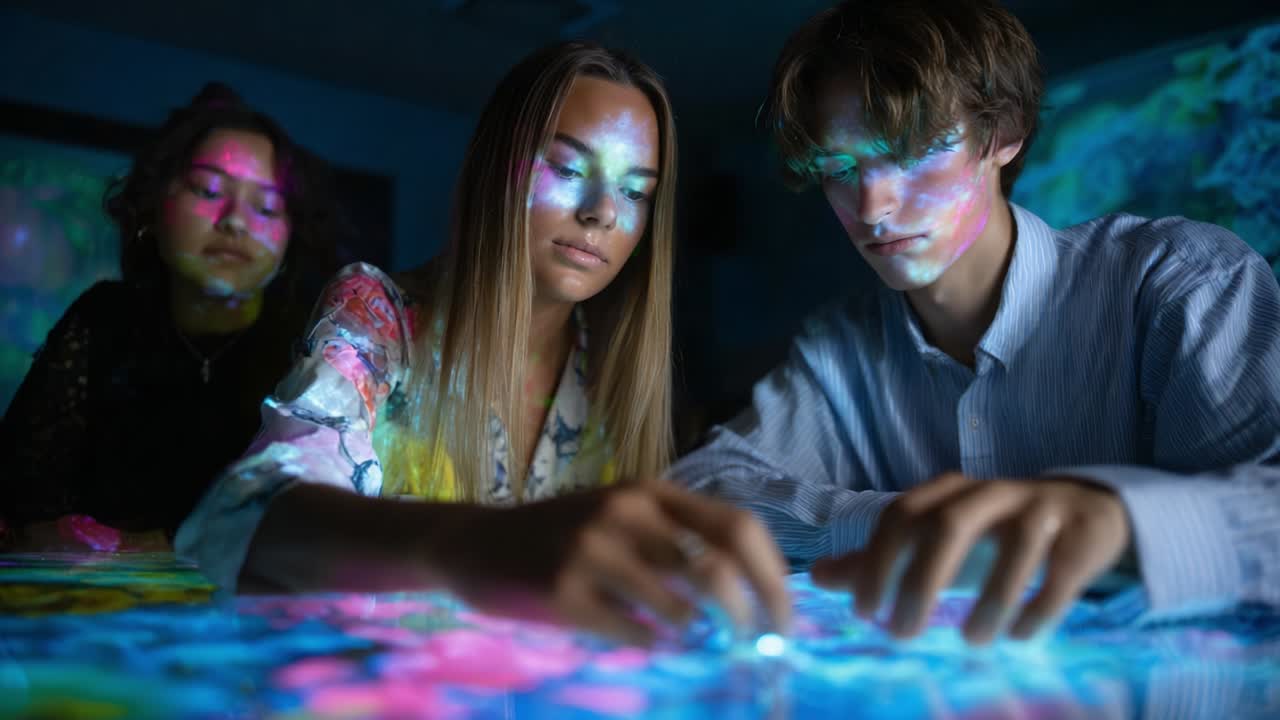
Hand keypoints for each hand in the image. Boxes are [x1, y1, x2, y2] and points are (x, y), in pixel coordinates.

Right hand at [441, 481, 791, 645]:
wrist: (476, 542)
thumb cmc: (561, 534)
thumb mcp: (622, 515)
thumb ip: (678, 539)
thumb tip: (752, 592)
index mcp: (651, 491)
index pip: (739, 528)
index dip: (773, 578)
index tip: (785, 620)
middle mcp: (627, 511)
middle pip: (718, 570)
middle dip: (748, 618)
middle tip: (753, 649)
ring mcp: (593, 549)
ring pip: (677, 610)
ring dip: (687, 635)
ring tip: (673, 635)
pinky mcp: (564, 591)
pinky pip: (633, 635)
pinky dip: (647, 645)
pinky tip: (633, 637)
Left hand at [811, 473, 1130, 643]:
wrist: (1082, 513)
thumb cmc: (990, 535)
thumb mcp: (933, 545)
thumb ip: (879, 559)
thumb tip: (816, 576)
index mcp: (947, 492)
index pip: (901, 515)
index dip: (878, 560)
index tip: (863, 610)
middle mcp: (990, 492)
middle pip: (949, 525)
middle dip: (922, 580)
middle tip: (902, 633)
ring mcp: (1040, 509)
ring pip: (1015, 545)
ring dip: (990, 597)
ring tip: (972, 641)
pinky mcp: (1081, 535)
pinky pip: (1061, 569)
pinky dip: (1038, 605)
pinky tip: (1020, 637)